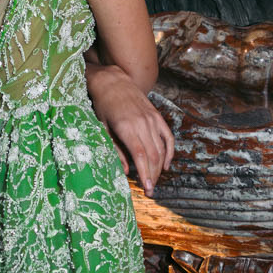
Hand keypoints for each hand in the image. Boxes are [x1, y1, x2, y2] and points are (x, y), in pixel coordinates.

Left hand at [85, 64, 174, 194]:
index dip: (145, 174)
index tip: (147, 189)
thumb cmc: (103, 106)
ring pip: (161, 149)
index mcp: (127, 128)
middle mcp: (142, 124)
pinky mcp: (156, 116)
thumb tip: (126, 171)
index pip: (141, 156)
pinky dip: (169, 152)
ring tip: (154, 181)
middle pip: (153, 155)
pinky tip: (166, 165)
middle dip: (152, 175)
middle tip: (150, 191)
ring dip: (159, 167)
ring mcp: (151, 119)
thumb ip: (115, 150)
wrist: (112, 81)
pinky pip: (168, 137)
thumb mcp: (103, 128)